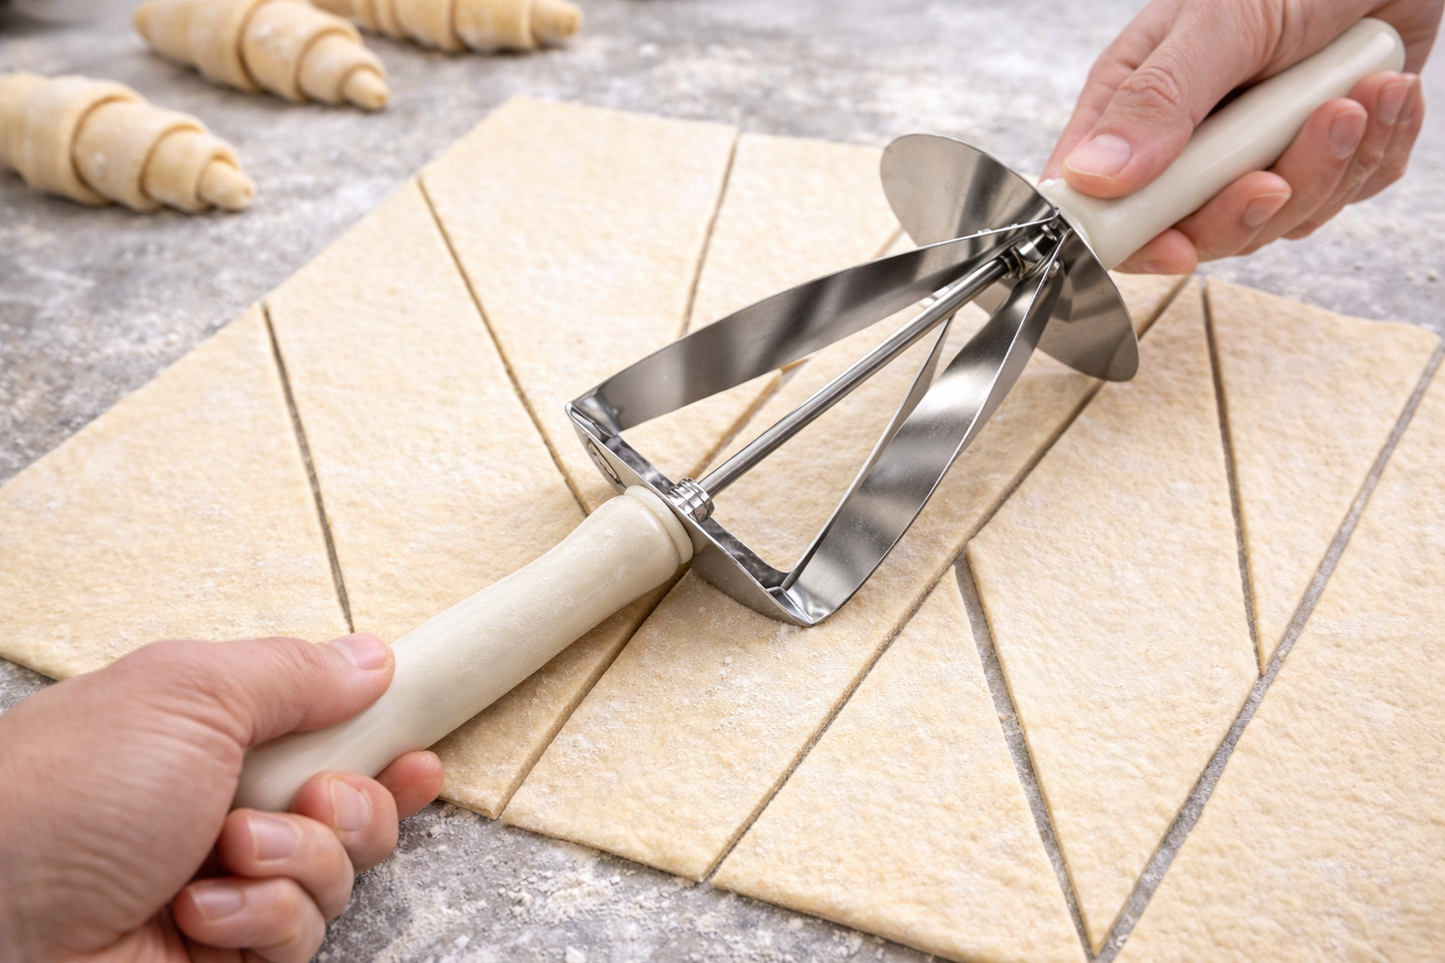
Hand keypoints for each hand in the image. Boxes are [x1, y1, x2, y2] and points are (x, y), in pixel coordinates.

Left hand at [0, 634, 444, 962]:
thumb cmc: (66, 788)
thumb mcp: (190, 693)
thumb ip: (293, 673)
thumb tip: (373, 658)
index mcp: (213, 738)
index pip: (326, 738)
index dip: (382, 747)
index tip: (415, 755)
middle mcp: (224, 811)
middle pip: (356, 810)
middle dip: (354, 804)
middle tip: (313, 796)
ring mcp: (226, 889)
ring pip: (338, 876)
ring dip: (297, 858)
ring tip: (231, 851)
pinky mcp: (224, 956)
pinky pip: (299, 935)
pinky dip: (262, 918)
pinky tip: (201, 909)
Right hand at [1044, 0, 1441, 272]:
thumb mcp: (1219, 23)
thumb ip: (1156, 99)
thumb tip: (1095, 176)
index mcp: (1138, 108)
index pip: (1106, 204)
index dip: (1135, 239)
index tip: (1175, 248)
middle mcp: (1193, 142)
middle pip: (1197, 232)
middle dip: (1249, 208)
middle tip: (1279, 172)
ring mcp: (1259, 154)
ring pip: (1278, 220)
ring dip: (1329, 168)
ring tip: (1356, 99)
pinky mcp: (1325, 158)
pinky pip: (1345, 194)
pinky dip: (1375, 153)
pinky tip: (1385, 94)